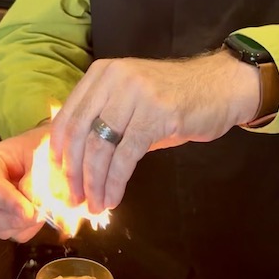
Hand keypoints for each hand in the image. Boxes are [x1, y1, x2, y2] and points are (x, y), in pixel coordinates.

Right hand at [0, 125, 48, 241]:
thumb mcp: (42, 153)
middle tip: (40, 211)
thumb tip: (31, 198)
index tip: (27, 210)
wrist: (50, 152)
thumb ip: (36, 176)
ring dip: (25, 224)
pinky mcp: (4, 221)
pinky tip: (39, 212)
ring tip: (43, 206)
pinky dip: (31, 228)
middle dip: (15, 217)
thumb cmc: (42, 146)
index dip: (7, 200)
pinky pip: (14, 234)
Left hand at [50, 49, 259, 213]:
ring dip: (94, 183)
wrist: (222, 85)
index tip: (56, 178)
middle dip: (72, 173)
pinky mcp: (157, 115)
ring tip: (94, 204)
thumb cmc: (175, 97)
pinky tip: (113, 197)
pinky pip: (126, 156)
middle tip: (73, 199)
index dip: (58, 152)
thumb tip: (77, 163)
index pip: (67, 117)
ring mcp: (136, 96)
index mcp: (102, 74)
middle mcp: (114, 80)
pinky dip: (115, 182)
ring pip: (100, 147)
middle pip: (80, 134)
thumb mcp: (132, 100)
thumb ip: (104, 120)